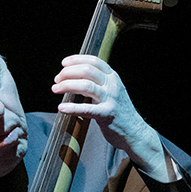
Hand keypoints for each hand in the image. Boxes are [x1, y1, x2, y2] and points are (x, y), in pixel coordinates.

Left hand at [52, 55, 172, 180]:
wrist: (135, 132)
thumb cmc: (119, 112)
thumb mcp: (112, 91)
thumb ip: (98, 82)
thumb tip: (74, 76)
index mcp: (113, 77)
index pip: (93, 61)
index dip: (76, 60)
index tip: (63, 64)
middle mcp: (112, 85)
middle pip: (87, 71)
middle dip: (67, 73)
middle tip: (57, 80)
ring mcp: (111, 99)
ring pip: (86, 86)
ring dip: (66, 85)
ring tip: (55, 89)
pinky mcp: (107, 114)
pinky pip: (87, 109)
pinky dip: (72, 108)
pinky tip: (61, 108)